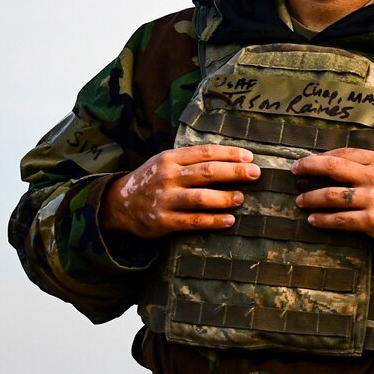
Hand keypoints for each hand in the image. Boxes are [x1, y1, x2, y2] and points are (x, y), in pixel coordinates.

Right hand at [102, 145, 259, 238]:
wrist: (118, 204)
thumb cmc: (151, 180)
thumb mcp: (165, 162)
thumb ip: (191, 160)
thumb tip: (229, 159)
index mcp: (170, 158)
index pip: (205, 152)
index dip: (229, 154)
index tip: (249, 157)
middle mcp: (168, 176)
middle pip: (207, 172)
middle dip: (234, 172)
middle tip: (255, 173)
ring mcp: (165, 199)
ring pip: (201, 198)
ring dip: (224, 198)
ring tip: (241, 198)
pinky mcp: (163, 221)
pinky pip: (193, 221)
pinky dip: (213, 221)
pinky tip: (229, 220)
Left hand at [292, 148, 373, 247]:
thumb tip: (349, 158)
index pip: (343, 154)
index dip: (322, 156)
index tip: (308, 161)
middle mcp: (373, 177)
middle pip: (332, 168)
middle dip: (309, 167)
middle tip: (294, 171)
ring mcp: (372, 199)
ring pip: (331, 196)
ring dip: (311, 198)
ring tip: (300, 201)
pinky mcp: (371, 221)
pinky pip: (340, 220)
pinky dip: (323, 220)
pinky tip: (313, 220)